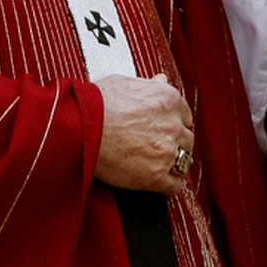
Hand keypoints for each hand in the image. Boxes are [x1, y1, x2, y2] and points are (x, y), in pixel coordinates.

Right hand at [94, 73, 194, 193]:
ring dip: (174, 163)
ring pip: (184, 161)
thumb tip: (160, 81)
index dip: (174, 123)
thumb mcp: (123, 83)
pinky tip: (161, 181)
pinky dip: (170, 185)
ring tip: (159, 164)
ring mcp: (166, 151)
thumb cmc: (94, 104)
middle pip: (187, 139)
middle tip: (159, 147)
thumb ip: (148, 85)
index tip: (165, 129)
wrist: (79, 128)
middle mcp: (172, 125)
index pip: (185, 116)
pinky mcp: (156, 176)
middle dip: (175, 143)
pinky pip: (175, 185)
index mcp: (168, 99)